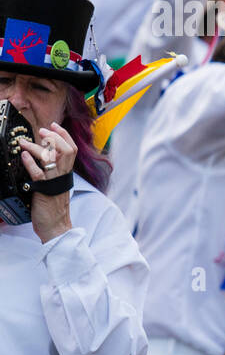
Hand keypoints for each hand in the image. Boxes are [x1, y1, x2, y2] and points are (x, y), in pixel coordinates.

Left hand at [18, 123, 75, 242]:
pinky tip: (23, 156)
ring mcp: (53, 183)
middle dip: (54, 137)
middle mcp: (62, 176)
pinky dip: (30, 163)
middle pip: (66, 150)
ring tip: (25, 142)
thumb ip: (52, 173)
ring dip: (38, 147)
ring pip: (52, 160)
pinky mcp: (43, 191)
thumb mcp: (55, 186)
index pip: (71, 150)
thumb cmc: (53, 209)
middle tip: (43, 130)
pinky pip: (38, 174)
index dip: (64, 136)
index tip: (54, 126)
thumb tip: (44, 157)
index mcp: (66, 174)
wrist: (56, 228)